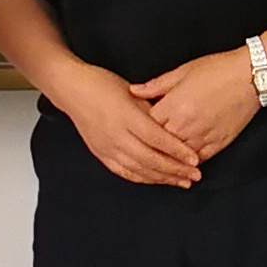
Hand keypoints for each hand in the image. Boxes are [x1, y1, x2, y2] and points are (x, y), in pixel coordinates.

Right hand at [51, 60, 202, 186]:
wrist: (72, 90)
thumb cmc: (102, 85)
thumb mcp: (132, 92)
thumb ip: (152, 111)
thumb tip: (173, 128)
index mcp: (126, 116)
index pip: (157, 139)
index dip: (177, 151)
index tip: (194, 159)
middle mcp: (116, 135)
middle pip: (150, 159)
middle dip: (175, 169)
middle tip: (194, 175)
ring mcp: (107, 147)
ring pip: (139, 169)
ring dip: (162, 178)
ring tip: (181, 181)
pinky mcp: (101, 154)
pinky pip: (124, 172)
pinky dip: (143, 178)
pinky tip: (156, 180)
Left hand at [129, 49, 264, 159]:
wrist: (250, 76)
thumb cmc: (217, 70)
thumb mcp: (182, 72)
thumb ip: (156, 85)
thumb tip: (134, 91)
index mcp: (174, 106)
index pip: (147, 125)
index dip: (141, 126)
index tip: (136, 127)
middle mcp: (186, 125)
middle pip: (160, 144)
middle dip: (153, 144)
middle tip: (144, 145)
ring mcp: (203, 136)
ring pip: (178, 156)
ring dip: (170, 156)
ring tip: (161, 157)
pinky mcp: (219, 143)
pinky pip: (199, 159)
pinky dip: (189, 161)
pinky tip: (184, 160)